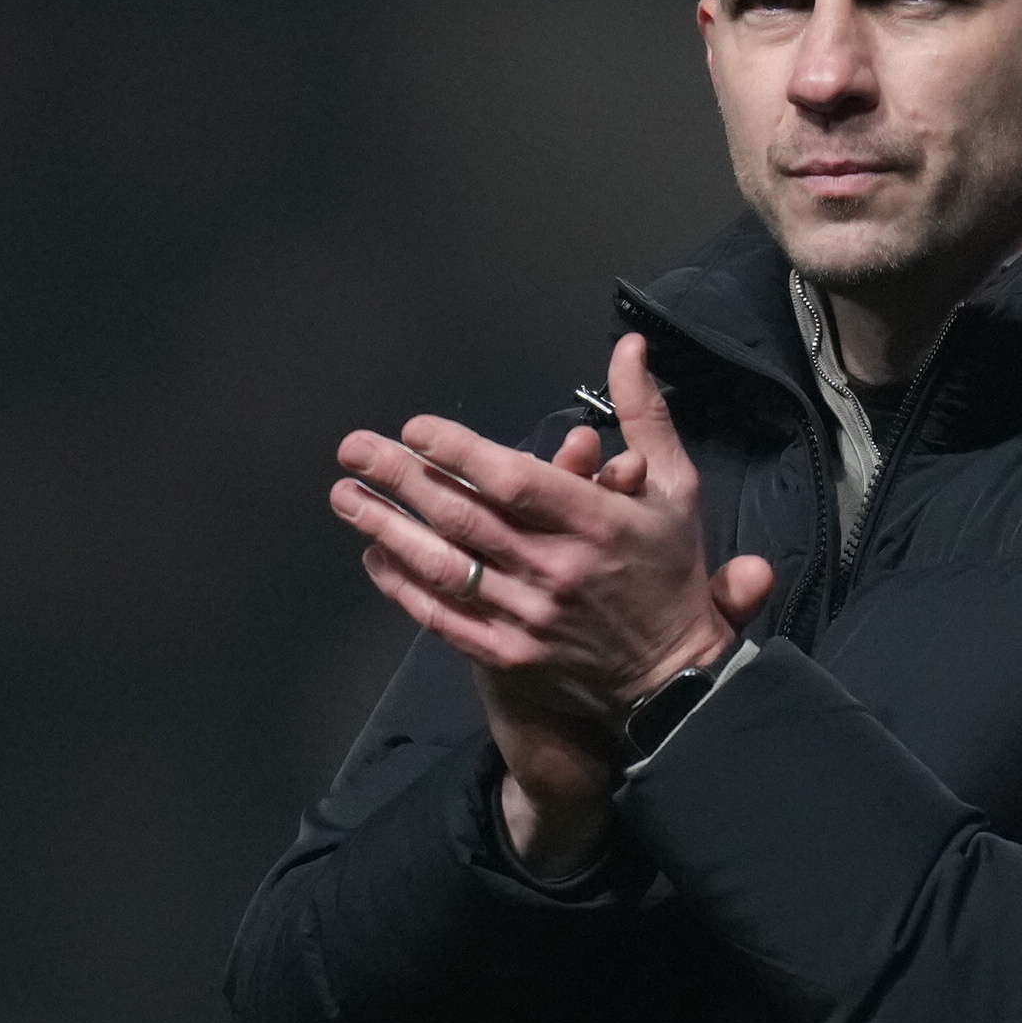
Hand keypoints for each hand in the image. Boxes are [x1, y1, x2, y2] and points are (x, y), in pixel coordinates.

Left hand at [336, 333, 774, 867]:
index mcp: (597, 522)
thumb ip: (645, 415)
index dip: (458, 452)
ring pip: (445, 567)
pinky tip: (374, 555)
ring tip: (345, 496)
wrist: (673, 676)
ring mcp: (529, 616)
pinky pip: (445, 618)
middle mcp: (557, 569)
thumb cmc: (669, 571)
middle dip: (401, 478)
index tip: (415, 428)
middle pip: (464, 517)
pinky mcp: (510, 654)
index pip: (514, 481)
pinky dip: (404, 587)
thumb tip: (627, 347)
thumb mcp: (676, 487)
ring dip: (387, 528)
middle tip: (354, 448)